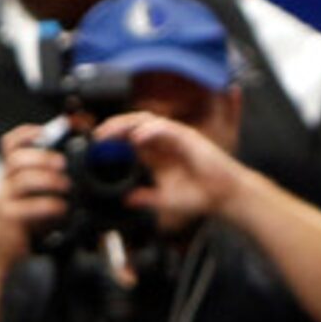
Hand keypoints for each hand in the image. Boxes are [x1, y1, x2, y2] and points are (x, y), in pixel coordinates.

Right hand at [0, 126, 73, 268]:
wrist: (0, 250)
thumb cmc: (24, 221)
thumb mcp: (35, 196)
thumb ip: (51, 182)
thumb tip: (81, 170)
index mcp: (13, 172)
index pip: (10, 143)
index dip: (26, 133)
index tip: (45, 131)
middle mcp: (6, 182)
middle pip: (16, 158)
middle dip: (42, 157)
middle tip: (63, 163)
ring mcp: (5, 199)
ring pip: (21, 180)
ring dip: (47, 179)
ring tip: (66, 185)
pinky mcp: (8, 218)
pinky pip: (26, 207)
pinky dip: (47, 205)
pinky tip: (62, 208)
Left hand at [96, 110, 254, 231]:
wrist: (225, 198)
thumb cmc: (200, 197)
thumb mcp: (165, 200)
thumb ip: (145, 198)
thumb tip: (126, 200)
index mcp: (157, 154)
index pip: (130, 137)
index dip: (112, 137)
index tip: (95, 144)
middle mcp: (164, 142)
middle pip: (134, 124)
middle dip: (114, 126)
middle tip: (97, 136)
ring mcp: (176, 137)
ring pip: (146, 121)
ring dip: (126, 124)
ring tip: (110, 132)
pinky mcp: (189, 138)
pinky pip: (166, 129)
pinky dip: (150, 131)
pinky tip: (137, 138)